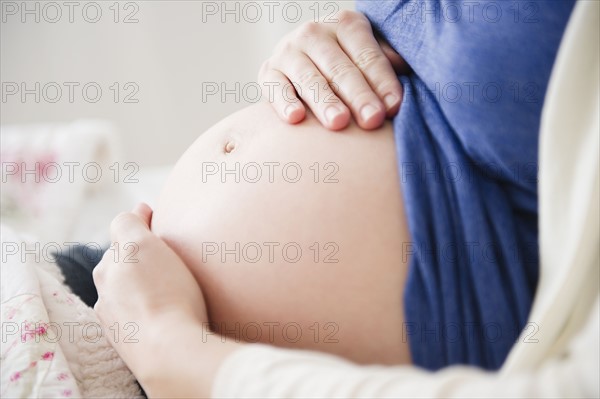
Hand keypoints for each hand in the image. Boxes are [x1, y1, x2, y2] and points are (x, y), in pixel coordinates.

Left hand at [93, 203, 207, 379]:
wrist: (172, 353)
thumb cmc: (163, 295)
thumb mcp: (141, 246)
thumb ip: (129, 224)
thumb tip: (135, 210)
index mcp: (108, 268)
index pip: (122, 233)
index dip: (142, 224)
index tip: (158, 219)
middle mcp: (106, 294)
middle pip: (123, 264)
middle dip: (139, 256)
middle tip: (166, 254)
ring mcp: (118, 322)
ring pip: (129, 292)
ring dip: (144, 285)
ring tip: (169, 286)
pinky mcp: (133, 343)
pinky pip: (139, 317)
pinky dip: (149, 309)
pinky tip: (166, 312)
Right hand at [259, 10, 408, 130]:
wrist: (303, 58)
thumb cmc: (347, 62)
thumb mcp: (367, 53)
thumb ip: (386, 61)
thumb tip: (405, 69)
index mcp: (345, 24)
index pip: (367, 55)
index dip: (382, 82)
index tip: (393, 107)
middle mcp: (314, 32)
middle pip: (340, 69)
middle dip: (358, 96)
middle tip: (372, 120)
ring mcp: (288, 51)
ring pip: (309, 79)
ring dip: (325, 102)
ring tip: (339, 123)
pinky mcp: (267, 71)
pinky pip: (275, 88)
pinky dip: (284, 103)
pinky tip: (296, 118)